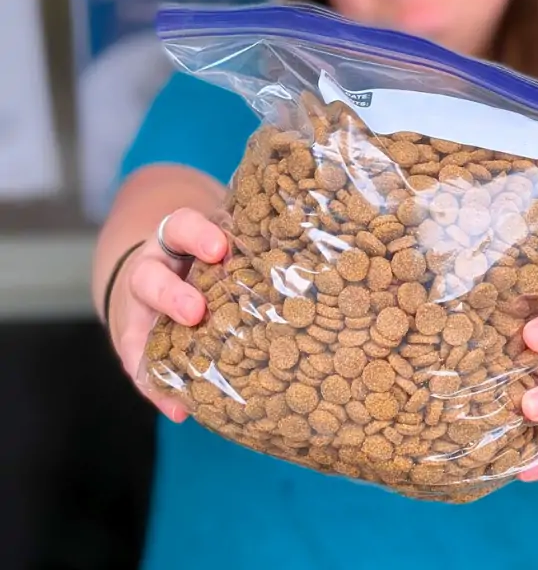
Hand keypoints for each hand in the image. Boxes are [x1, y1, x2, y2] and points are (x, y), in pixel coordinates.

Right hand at [107, 208, 227, 422]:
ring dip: (158, 349)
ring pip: (136, 324)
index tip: (219, 248)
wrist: (153, 272)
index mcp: (178, 240)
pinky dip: (156, 388)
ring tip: (185, 371)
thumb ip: (246, 254)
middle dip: (171, 294)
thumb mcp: (215, 246)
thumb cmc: (203, 259)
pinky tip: (178, 409)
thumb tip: (305, 278)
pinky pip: (139, 364)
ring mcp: (142, 303)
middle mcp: (154, 269)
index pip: (182, 226)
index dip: (197, 235)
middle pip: (150, 274)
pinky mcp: (134, 337)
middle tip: (197, 311)